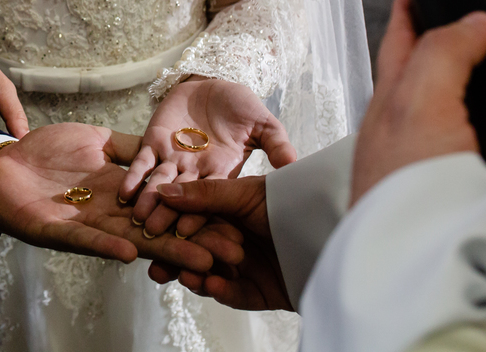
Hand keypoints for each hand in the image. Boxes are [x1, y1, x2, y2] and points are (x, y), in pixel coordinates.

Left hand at [0, 123, 222, 273]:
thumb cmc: (45, 150)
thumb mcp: (97, 139)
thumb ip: (131, 148)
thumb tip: (168, 148)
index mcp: (121, 191)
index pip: (167, 205)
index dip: (199, 214)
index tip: (237, 223)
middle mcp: (109, 213)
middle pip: (158, 230)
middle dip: (194, 241)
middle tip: (233, 254)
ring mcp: (84, 224)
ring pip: (130, 241)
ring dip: (161, 252)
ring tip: (196, 262)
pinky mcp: (55, 229)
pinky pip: (83, 239)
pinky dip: (105, 246)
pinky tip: (130, 253)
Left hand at [121, 77, 295, 236]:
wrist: (211, 83)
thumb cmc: (239, 105)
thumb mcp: (262, 123)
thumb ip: (276, 144)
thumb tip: (295, 166)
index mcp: (223, 173)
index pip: (213, 198)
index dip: (202, 214)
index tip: (192, 232)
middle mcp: (196, 173)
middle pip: (182, 199)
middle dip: (170, 217)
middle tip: (157, 237)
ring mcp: (173, 160)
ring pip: (160, 186)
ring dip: (150, 203)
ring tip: (140, 220)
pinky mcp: (153, 144)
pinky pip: (141, 164)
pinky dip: (134, 178)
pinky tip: (125, 194)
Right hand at [152, 175, 291, 310]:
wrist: (337, 232)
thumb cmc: (293, 204)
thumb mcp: (245, 194)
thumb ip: (204, 195)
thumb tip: (164, 191)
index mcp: (228, 212)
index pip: (192, 220)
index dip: (170, 226)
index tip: (149, 231)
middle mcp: (235, 239)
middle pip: (196, 250)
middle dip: (175, 258)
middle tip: (157, 266)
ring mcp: (247, 267)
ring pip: (211, 274)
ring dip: (196, 275)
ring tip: (185, 277)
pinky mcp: (260, 292)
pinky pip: (235, 294)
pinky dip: (223, 290)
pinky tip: (213, 285)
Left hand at [350, 0, 485, 205]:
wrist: (425, 270)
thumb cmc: (405, 192)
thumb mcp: (419, 104)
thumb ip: (443, 54)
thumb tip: (471, 22)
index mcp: (398, 102)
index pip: (405, 43)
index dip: (416, 11)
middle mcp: (425, 133)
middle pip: (471, 84)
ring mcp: (458, 166)